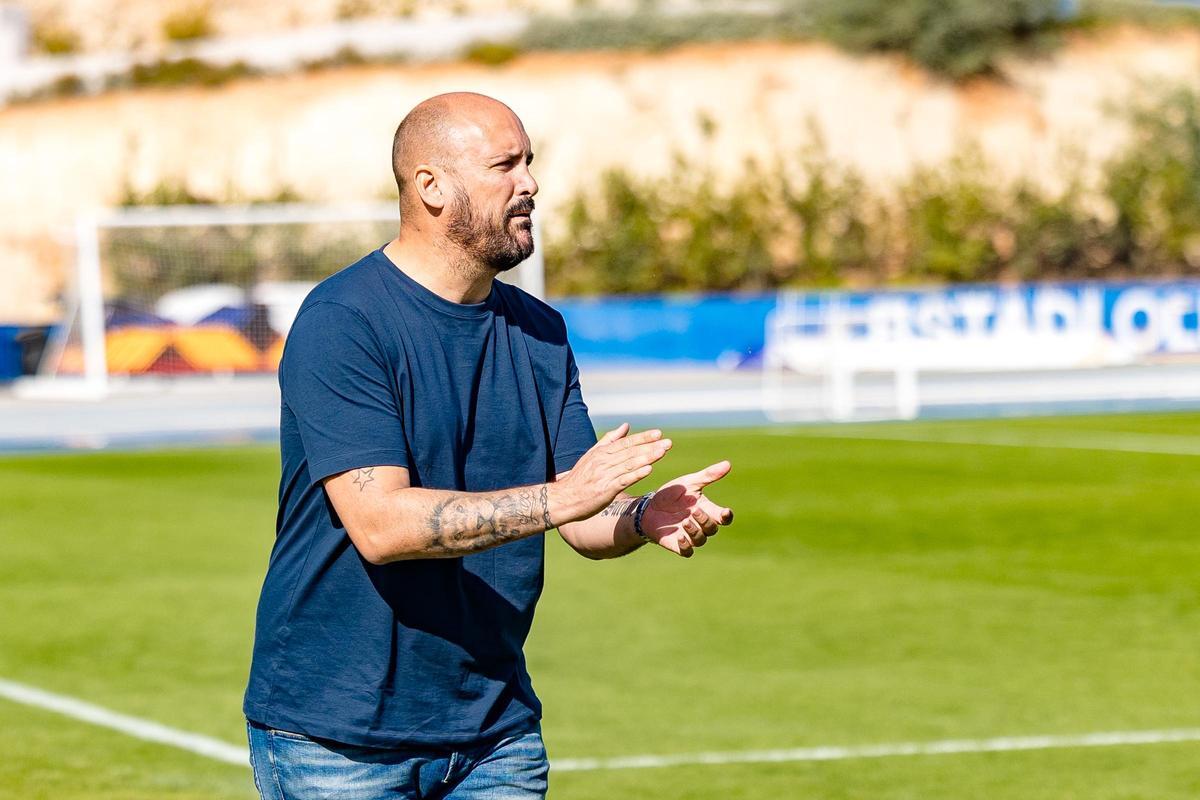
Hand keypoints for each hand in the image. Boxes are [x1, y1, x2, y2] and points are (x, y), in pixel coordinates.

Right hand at [553, 423, 671, 523]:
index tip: (658, 434)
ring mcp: (604, 475)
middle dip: (650, 446)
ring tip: (662, 452)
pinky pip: (623, 480)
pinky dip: (636, 474)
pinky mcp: (605, 490)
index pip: (626, 442)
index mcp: (602, 453)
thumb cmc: (579, 479)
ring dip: (647, 457)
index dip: (643, 438)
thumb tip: (626, 426)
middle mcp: (603, 462)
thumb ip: (609, 440)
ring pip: (629, 464)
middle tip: (668, 443)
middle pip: (630, 452)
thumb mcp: (592, 455)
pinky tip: (648, 469)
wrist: (563, 499)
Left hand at [640, 461, 733, 557]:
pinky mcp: (678, 545)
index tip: (725, 512)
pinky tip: (680, 537)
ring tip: (686, 521)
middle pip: (712, 529)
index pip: (723, 517)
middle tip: (695, 511)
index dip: (726, 516)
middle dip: (705, 521)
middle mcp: (701, 525)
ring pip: (701, 540)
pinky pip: (687, 552)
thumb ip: (708, 475)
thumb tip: (728, 463)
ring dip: (696, 531)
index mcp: (707, 510)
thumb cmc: (672, 495)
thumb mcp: (689, 482)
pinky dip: (686, 546)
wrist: (648, 507)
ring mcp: (690, 536)